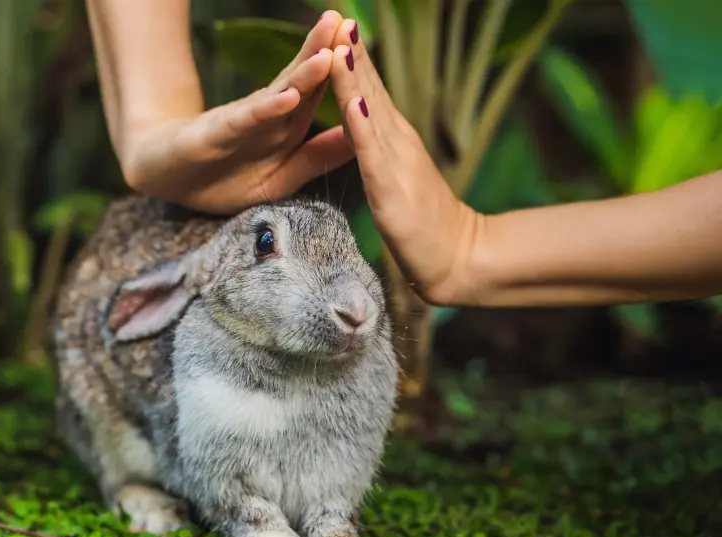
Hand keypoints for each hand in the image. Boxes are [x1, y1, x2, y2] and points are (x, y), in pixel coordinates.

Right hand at [120, 11, 354, 213]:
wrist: (163, 176)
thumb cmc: (222, 178)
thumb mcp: (278, 179)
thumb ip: (315, 159)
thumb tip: (357, 140)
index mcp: (285, 126)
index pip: (318, 93)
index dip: (343, 72)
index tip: (365, 45)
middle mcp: (266, 117)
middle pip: (301, 82)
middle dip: (324, 52)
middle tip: (345, 21)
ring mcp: (241, 123)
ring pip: (277, 94)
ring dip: (303, 74)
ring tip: (327, 51)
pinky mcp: (215, 136)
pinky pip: (245, 121)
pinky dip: (267, 110)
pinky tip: (288, 97)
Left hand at [327, 19, 480, 304]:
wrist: (456, 257)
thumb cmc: (423, 224)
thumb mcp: (396, 179)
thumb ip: (382, 152)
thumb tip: (367, 128)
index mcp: (393, 140)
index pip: (369, 91)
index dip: (353, 58)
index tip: (339, 26)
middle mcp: (396, 141)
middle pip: (369, 88)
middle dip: (351, 52)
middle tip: (338, 16)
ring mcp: (395, 160)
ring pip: (368, 110)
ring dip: (352, 75)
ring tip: (340, 41)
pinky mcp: (390, 186)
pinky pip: (370, 149)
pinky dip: (360, 121)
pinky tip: (352, 98)